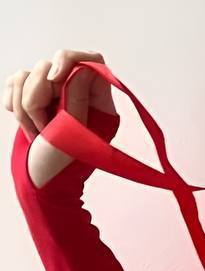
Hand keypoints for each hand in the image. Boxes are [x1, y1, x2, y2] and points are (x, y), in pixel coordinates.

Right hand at [5, 50, 115, 188]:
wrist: (38, 183)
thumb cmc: (59, 167)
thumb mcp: (70, 134)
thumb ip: (77, 99)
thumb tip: (83, 69)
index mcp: (98, 104)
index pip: (92, 59)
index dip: (69, 60)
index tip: (54, 78)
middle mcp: (77, 95)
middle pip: (52, 66)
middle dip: (38, 95)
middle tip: (43, 127)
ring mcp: (54, 96)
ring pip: (30, 74)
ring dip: (24, 105)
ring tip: (35, 133)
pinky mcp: (34, 98)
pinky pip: (16, 81)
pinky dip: (13, 101)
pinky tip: (23, 124)